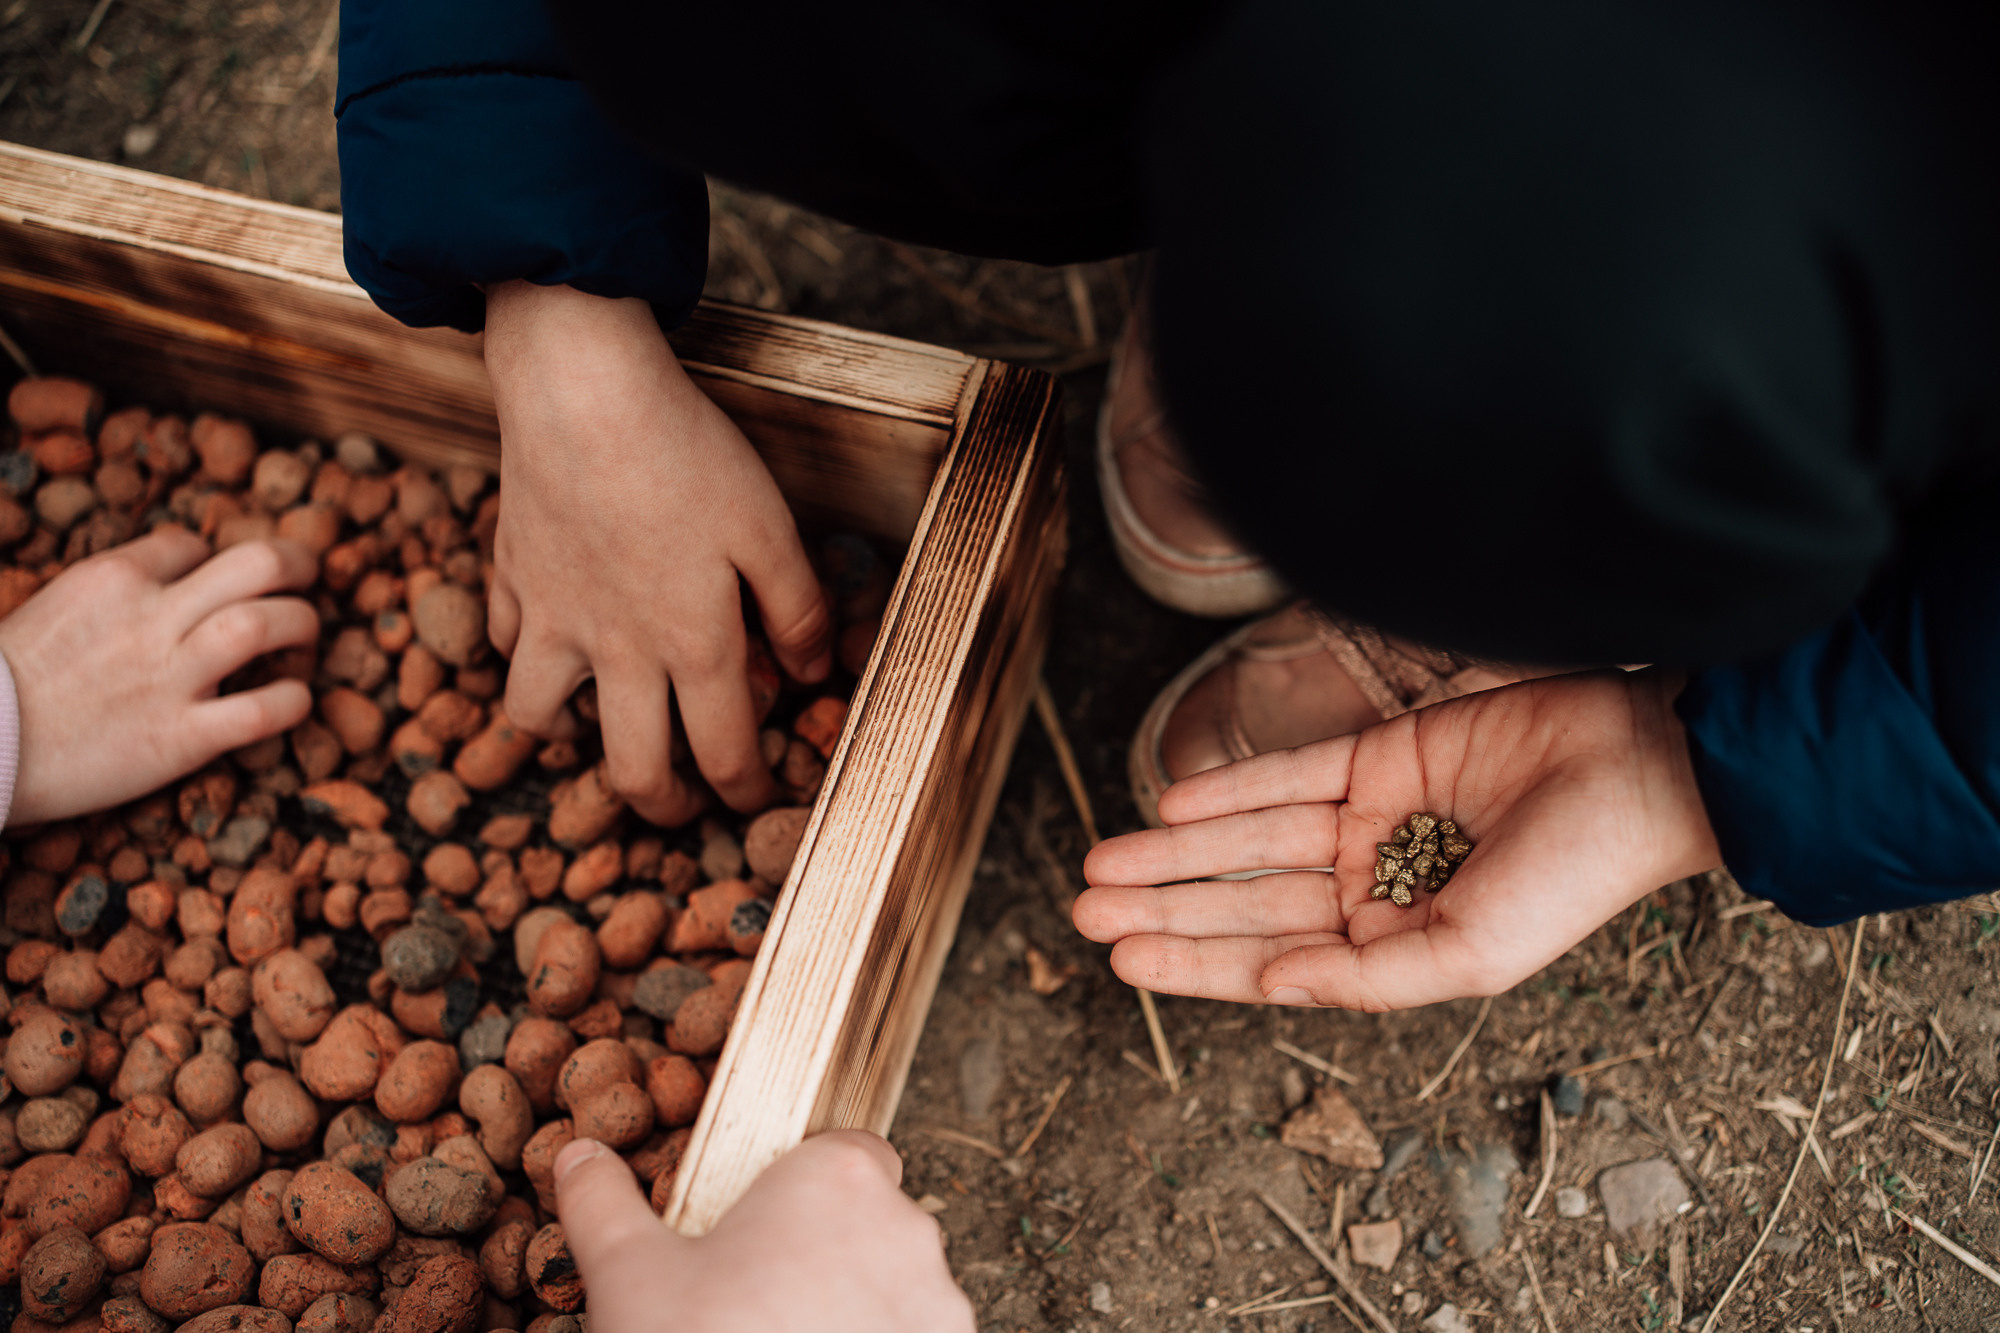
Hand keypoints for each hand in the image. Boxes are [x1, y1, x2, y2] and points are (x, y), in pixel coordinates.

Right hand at [0, 528, 317, 824]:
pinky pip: (262, 710)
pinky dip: (293, 702)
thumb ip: (113, 596)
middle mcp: (150, 618)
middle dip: (296, 565)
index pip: (191, 544)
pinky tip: (292, 701)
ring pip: (267, 625)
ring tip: (305, 643)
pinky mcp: (180, 738)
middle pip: (257, 563)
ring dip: (303, 628)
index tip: (219, 587)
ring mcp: (169, 676)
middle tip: (307, 581)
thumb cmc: (6, 685)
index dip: (215, 562)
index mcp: (114, 578)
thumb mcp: (55, 610)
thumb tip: (161, 584)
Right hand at [483, 282, 829, 824]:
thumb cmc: (687, 455)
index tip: (761, 798)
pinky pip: (506, 644)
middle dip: (666, 806)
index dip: (748, 790)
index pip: (725, 755)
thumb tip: (812, 675)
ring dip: (573, 741)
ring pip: (541, 720)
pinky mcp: (512, 577)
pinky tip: (551, 641)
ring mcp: (554, 619)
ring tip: (603, 726)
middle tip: (685, 805)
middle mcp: (618, 651)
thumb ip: (797, 611)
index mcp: (694, 645)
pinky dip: (526, 656)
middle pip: (634, 770)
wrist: (580, 391)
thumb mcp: (770, 529)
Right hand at [553, 1132, 972, 1332]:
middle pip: (869, 1222)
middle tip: (755, 1301)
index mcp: (837, 1179)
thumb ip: (603, 1202)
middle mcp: (907, 1228)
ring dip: (853, 1309)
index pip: (845, 1151)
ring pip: (896, 1287)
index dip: (803, 1185)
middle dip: (822, 1253)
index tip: (760, 1225)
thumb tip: (578, 1156)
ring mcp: (939, 1304)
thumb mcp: (627, 1276)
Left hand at [1075, 669, 1721, 1009]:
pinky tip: (1168, 802)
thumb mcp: (1469, 953)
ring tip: (1100, 862)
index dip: (1194, 961)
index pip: (1271, 960)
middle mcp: (1373, 886)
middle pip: (1244, 900)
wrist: (1641, 770)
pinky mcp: (1381, 753)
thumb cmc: (1575, 877)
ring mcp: (1374, 818)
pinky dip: (1229, 787)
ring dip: (1176, 850)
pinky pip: (1288, 774)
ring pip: (1250, 838)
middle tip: (1081, 911)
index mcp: (1395, 946)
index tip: (1121, 960)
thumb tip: (1272, 989)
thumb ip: (1368, 979)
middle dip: (1165, 906)